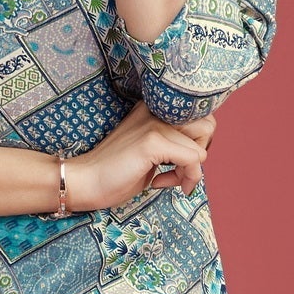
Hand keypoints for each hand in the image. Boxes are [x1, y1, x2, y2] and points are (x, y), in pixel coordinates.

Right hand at [65, 103, 215, 212]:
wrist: (85, 181)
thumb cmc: (116, 173)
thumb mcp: (151, 153)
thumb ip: (173, 146)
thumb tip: (200, 156)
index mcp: (155, 110)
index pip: (199, 116)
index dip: (196, 144)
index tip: (177, 164)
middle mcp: (157, 110)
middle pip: (208, 126)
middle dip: (198, 155)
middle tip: (178, 172)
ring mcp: (155, 124)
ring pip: (201, 147)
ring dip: (190, 171)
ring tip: (166, 179)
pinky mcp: (153, 141)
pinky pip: (192, 160)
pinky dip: (184, 178)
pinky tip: (158, 183)